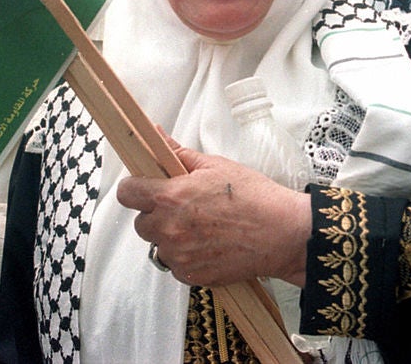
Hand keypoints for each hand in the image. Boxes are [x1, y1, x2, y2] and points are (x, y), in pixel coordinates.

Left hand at [117, 135, 311, 287]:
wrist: (283, 234)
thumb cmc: (253, 196)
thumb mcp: (215, 166)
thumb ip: (178, 154)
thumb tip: (155, 135)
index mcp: (170, 196)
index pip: (127, 193)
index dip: (136, 188)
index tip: (146, 187)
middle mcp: (169, 228)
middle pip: (141, 223)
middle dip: (156, 215)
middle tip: (183, 208)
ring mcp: (179, 255)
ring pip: (158, 246)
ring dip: (171, 238)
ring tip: (201, 228)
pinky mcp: (192, 276)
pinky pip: (176, 266)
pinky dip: (187, 257)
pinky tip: (209, 245)